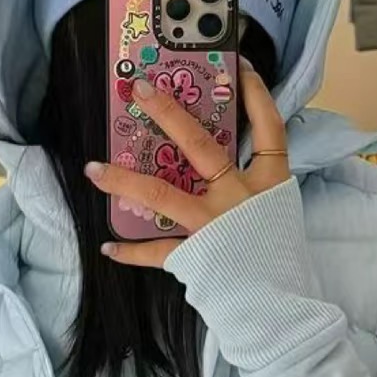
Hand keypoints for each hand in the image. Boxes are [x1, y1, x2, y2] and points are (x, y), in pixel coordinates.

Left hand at [86, 59, 289, 268]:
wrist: (281, 310)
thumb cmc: (282, 260)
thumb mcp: (279, 213)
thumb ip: (257, 188)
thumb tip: (224, 166)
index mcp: (270, 182)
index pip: (268, 128)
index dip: (255, 95)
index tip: (238, 67)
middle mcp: (240, 196)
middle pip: (202, 145)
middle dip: (168, 113)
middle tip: (139, 89)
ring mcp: (214, 224)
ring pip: (161, 193)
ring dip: (123, 179)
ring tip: (93, 169)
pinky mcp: (195, 255)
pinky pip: (156, 250)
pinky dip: (130, 251)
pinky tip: (108, 246)